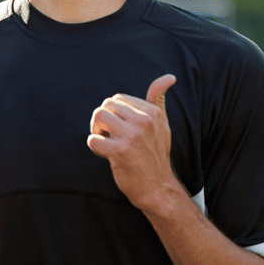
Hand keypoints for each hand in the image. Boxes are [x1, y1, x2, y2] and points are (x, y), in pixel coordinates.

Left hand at [87, 74, 180, 212]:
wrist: (157, 187)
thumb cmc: (155, 153)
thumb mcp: (162, 123)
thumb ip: (158, 99)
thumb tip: (170, 77)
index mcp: (153, 112)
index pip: (118, 98)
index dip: (113, 112)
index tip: (120, 127)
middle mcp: (144, 121)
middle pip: (106, 105)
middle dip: (103, 119)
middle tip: (108, 135)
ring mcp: (133, 136)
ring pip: (98, 116)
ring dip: (96, 130)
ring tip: (104, 141)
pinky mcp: (120, 152)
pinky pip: (93, 139)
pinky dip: (94, 146)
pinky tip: (104, 154)